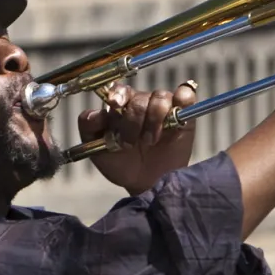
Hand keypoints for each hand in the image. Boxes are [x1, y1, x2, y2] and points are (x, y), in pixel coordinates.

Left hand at [79, 81, 197, 195]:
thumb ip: (89, 128)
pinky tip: (174, 116)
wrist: (146, 185)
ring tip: (150, 141)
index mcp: (121, 106)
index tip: (115, 105)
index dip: (118, 94)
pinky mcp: (184, 116)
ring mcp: (164, 108)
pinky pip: (186, 95)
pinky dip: (183, 97)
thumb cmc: (121, 165)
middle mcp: (143, 102)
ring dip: (153, 120)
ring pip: (160, 97)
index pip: (120, 89)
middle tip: (129, 144)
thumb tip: (97, 112)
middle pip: (139, 98)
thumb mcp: (96, 149)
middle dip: (133, 121)